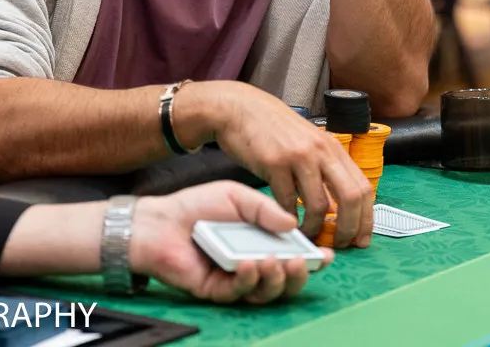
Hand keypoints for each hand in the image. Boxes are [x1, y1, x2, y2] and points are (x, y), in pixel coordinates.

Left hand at [130, 181, 332, 302]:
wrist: (162, 219)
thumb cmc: (197, 205)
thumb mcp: (237, 197)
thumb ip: (264, 209)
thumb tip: (292, 223)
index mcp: (261, 241)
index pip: (293, 254)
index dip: (312, 257)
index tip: (327, 252)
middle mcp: (253, 262)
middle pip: (285, 280)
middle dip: (299, 274)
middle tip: (301, 261)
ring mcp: (236, 278)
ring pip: (266, 291)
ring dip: (276, 279)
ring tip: (274, 261)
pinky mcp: (217, 290)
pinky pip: (238, 292)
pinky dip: (248, 280)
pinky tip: (248, 264)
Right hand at [176, 82, 373, 248]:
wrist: (239, 109)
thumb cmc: (272, 129)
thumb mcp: (306, 142)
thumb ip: (323, 167)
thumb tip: (337, 206)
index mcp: (332, 147)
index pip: (363, 187)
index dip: (366, 218)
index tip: (361, 239)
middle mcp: (321, 150)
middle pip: (351, 197)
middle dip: (349, 228)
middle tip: (340, 245)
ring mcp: (298, 156)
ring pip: (319, 205)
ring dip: (315, 228)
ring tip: (307, 235)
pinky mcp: (274, 163)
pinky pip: (287, 202)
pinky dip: (287, 218)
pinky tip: (284, 221)